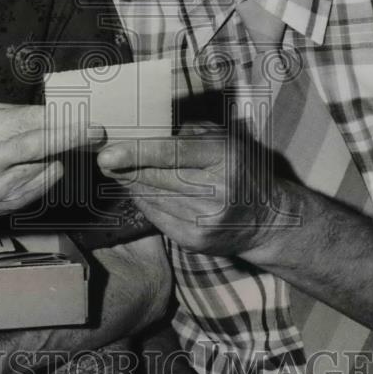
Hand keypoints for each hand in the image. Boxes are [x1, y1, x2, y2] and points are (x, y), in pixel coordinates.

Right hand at [0, 103, 100, 220]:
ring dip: (61, 154)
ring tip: (64, 145)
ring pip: (47, 166)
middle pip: (37, 146)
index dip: (58, 119)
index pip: (26, 122)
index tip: (84, 115)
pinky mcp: (11, 204)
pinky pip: (45, 184)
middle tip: (97, 132)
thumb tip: (57, 113)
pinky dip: (51, 171)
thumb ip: (17, 116)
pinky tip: (43, 164)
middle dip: (70, 137)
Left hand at [96, 124, 290, 256]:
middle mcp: (217, 191)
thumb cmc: (239, 169)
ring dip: (132, 185)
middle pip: (156, 178)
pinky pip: (156, 217)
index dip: (136, 153)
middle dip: (125, 169)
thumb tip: (145, 132)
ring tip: (119, 172)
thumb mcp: (224, 140)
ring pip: (152, 199)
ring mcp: (205, 220)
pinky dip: (145, 203)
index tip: (107, 154)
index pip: (173, 153)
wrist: (268, 219)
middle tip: (104, 159)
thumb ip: (189, 133)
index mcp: (225, 158)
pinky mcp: (195, 241)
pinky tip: (142, 192)